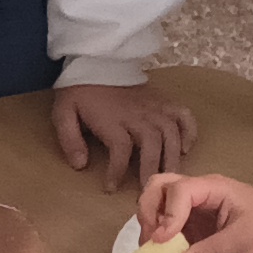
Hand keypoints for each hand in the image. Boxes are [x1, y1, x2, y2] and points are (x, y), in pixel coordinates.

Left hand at [52, 82, 198, 189]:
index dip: (117, 171)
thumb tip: (80, 165)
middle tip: (148, 191)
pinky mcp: (163, 100)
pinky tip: (185, 149)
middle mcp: (137, 113)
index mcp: (112, 117)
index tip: (110, 188)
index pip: (120, 148)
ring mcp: (153, 106)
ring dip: (172, 156)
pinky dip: (189, 131)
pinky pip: (183, 115)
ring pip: (171, 132)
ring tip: (168, 177)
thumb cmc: (80, 92)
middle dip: (151, 169)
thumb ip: (70, 139)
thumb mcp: (63, 113)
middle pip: (151, 142)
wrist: (95, 61)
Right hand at [144, 168, 252, 252]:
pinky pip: (169, 223)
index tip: (163, 240)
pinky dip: (162, 237)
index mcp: (212, 188)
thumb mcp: (244, 240)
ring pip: (159, 201)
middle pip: (158, 186)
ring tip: (157, 251)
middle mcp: (199, 191)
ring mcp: (195, 206)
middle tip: (152, 241)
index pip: (178, 191)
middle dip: (149, 211)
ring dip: (152, 223)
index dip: (167, 214)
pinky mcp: (195, 222)